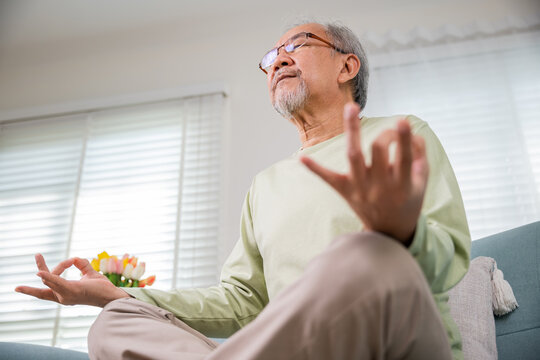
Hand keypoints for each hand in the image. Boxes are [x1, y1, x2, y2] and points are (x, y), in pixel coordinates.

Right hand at [15, 253, 129, 306]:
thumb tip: (75, 258)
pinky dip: (48, 276)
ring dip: (43, 267)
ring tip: (38, 255)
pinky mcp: (72, 290)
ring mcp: (66, 295)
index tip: (55, 264)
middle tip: (37, 254)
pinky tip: (40, 272)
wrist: (112, 295)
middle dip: (40, 268)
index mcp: (65, 294)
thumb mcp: (89, 273)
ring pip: (49, 280)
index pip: (47, 288)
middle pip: (46, 282)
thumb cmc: (102, 288)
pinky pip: (57, 282)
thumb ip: (81, 265)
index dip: (44, 277)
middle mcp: (63, 297)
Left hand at [300, 102, 428, 244]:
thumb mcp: (421, 182)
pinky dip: (315, 169)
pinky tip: (302, 158)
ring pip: (354, 156)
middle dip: (385, 134)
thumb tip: (410, 131)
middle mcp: (379, 187)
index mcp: (402, 185)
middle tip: (393, 130)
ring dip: (352, 130)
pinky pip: (328, 179)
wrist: (389, 231)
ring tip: (351, 107)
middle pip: (378, 151)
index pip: (403, 158)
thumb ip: (419, 155)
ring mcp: (359, 189)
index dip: (403, 139)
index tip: (402, 121)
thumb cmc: (407, 199)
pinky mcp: (344, 191)